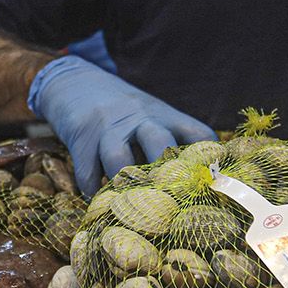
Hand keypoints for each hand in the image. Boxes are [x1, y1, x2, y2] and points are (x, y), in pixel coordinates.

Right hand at [27, 57, 215, 192]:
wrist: (76, 81)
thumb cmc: (123, 112)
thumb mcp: (152, 116)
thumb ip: (171, 143)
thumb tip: (196, 183)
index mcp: (164, 115)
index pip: (197, 134)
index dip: (208, 160)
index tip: (211, 185)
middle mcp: (139, 118)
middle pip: (160, 143)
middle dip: (166, 175)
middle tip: (169, 204)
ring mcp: (108, 126)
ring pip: (118, 158)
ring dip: (124, 185)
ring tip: (128, 206)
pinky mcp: (81, 136)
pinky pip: (87, 170)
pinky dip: (92, 189)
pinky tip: (98, 199)